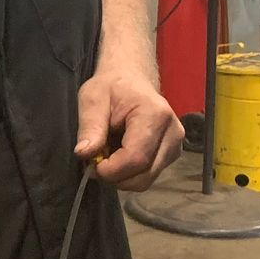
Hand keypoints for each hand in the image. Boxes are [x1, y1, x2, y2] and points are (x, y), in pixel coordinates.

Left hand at [77, 68, 182, 190]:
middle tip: (94, 163)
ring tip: (107, 156)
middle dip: (115, 177)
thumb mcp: (92, 99)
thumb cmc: (112, 87)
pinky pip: (149, 175)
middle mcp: (173, 133)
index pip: (136, 157)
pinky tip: (119, 156)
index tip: (90, 166)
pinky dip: (130, 173)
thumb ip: (90, 126)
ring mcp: (175, 145)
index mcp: (155, 115)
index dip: (111, 170)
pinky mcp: (172, 153)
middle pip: (144, 175)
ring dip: (122, 176)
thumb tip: (84, 153)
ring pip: (147, 179)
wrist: (131, 79)